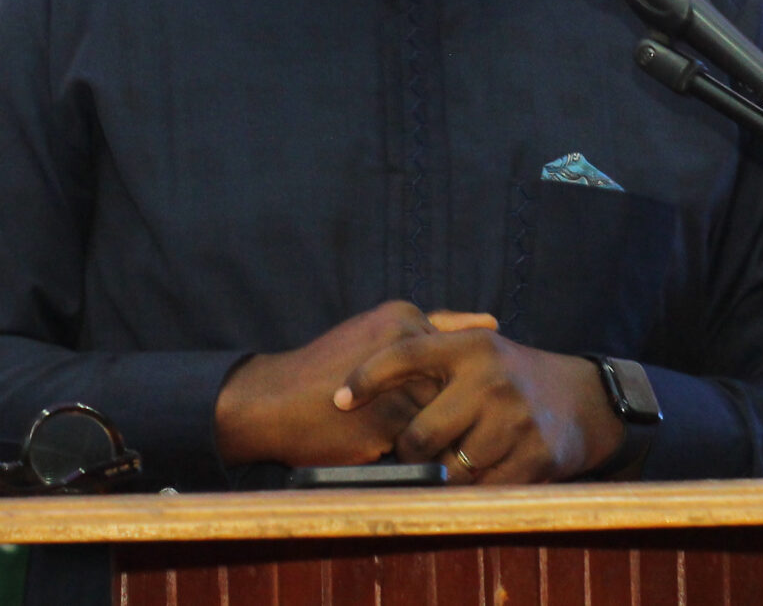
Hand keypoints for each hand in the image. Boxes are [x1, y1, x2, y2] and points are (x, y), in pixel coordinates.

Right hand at [214, 301, 437, 466]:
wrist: (273, 401)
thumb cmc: (324, 370)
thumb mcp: (374, 333)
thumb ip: (430, 331)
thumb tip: (488, 326)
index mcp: (404, 315)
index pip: (450, 353)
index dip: (431, 378)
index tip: (405, 389)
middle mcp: (407, 342)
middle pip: (450, 382)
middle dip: (430, 402)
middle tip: (392, 410)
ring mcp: (401, 380)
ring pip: (439, 413)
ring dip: (422, 425)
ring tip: (383, 424)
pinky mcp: (390, 420)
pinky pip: (420, 441)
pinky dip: (405, 447)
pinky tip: (375, 439)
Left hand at [335, 327, 624, 483]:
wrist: (581, 399)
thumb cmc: (507, 377)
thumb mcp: (474, 350)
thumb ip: (424, 355)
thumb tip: (356, 381)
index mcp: (471, 346)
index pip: (404, 356)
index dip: (366, 378)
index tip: (338, 400)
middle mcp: (492, 378)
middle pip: (420, 434)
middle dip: (406, 450)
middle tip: (405, 452)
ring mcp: (516, 418)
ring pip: (450, 469)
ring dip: (440, 475)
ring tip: (443, 464)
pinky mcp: (536, 456)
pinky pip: (483, 490)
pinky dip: (471, 491)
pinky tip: (472, 477)